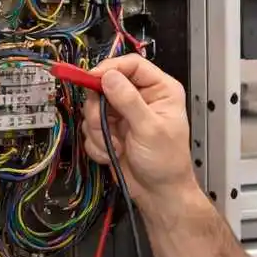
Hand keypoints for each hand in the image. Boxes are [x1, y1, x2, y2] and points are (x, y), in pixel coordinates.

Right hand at [79, 55, 194, 204]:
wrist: (158, 192)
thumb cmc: (165, 161)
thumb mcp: (149, 128)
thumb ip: (128, 100)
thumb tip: (108, 76)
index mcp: (160, 89)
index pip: (131, 64)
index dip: (110, 69)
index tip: (92, 80)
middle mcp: (140, 97)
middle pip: (105, 84)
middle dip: (99, 109)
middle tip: (103, 126)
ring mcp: (123, 113)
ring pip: (93, 107)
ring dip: (98, 130)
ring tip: (115, 146)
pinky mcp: (109, 129)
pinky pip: (90, 128)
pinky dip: (98, 143)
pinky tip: (113, 153)